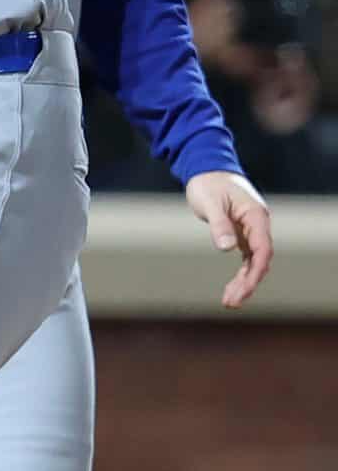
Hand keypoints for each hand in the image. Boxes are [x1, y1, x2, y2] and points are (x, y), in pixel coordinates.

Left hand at [184, 170, 273, 308]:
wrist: (206, 168)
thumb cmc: (208, 183)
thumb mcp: (210, 202)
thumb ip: (220, 224)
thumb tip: (227, 248)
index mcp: (256, 217)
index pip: (262, 249)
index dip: (256, 271)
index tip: (245, 287)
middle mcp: (257, 226)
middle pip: (259, 260)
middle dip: (248, 283)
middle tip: (231, 302)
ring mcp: (250, 231)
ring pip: (253, 262)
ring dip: (244, 282)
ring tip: (229, 301)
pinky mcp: (241, 234)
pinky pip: (246, 258)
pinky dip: (240, 273)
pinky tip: (232, 288)